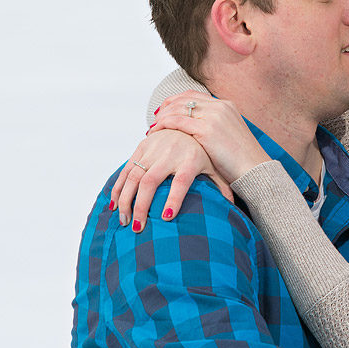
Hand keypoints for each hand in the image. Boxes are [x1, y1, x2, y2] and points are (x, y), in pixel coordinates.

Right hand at [108, 128, 232, 232]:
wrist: (190, 119)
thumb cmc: (205, 150)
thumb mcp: (216, 166)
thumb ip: (223, 187)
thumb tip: (234, 210)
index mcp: (192, 160)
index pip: (182, 182)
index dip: (174, 199)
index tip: (167, 218)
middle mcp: (170, 153)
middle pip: (151, 181)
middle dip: (141, 206)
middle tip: (138, 228)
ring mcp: (154, 149)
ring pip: (134, 176)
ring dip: (125, 200)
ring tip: (124, 221)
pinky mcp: (142, 146)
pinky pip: (126, 169)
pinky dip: (118, 186)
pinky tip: (115, 204)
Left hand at [149, 92, 270, 183]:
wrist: (255, 169)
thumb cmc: (242, 159)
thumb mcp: (229, 135)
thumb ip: (215, 127)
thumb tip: (197, 131)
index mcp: (226, 105)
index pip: (194, 95)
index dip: (176, 101)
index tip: (165, 110)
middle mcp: (220, 106)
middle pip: (184, 99)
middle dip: (166, 107)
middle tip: (155, 119)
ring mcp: (214, 116)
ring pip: (178, 108)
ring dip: (162, 116)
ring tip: (154, 127)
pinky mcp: (207, 130)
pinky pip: (178, 121)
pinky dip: (164, 125)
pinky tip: (157, 132)